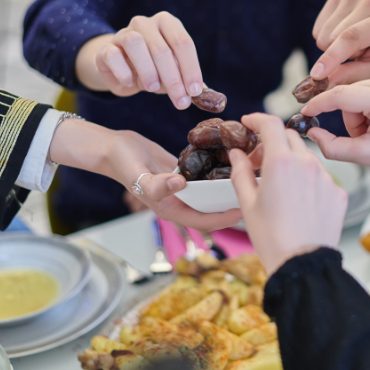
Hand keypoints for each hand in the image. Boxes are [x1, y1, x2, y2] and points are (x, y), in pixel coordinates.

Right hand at [49, 120, 241, 230]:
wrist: (113, 147)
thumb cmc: (123, 163)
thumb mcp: (138, 174)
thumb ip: (156, 184)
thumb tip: (179, 184)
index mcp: (172, 209)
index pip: (205, 221)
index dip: (225, 219)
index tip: (246, 209)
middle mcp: (180, 201)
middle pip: (213, 209)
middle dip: (233, 203)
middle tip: (256, 191)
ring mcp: (183, 187)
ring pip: (211, 193)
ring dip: (228, 187)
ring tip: (251, 176)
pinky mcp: (185, 172)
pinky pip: (205, 175)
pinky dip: (218, 171)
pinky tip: (234, 159)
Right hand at [75, 12, 202, 109]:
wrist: (121, 70)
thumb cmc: (155, 70)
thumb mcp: (176, 74)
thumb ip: (192, 84)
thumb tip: (215, 99)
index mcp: (167, 24)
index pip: (182, 43)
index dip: (190, 68)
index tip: (194, 92)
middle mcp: (145, 23)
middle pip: (162, 48)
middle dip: (173, 79)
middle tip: (180, 102)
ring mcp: (123, 33)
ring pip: (135, 44)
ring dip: (148, 71)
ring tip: (153, 88)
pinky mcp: (106, 49)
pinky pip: (113, 55)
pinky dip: (124, 72)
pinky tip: (130, 84)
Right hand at [229, 113, 347, 274]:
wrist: (303, 264)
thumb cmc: (272, 237)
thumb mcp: (248, 203)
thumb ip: (241, 172)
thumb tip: (237, 153)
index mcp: (281, 162)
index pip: (270, 124)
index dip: (257, 119)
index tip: (249, 123)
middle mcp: (307, 164)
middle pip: (289, 138)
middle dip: (272, 143)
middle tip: (258, 161)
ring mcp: (326, 178)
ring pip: (307, 157)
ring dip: (292, 162)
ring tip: (279, 185)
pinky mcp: (339, 192)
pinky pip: (321, 177)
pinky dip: (308, 180)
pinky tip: (298, 201)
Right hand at [301, 67, 369, 180]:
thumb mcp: (368, 155)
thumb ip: (333, 146)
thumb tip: (311, 132)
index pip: (340, 95)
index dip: (319, 104)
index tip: (305, 112)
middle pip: (351, 92)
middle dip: (351, 116)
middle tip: (365, 136)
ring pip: (362, 86)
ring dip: (362, 107)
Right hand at [310, 0, 369, 84]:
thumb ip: (354, 74)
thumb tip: (326, 81)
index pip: (351, 37)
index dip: (331, 56)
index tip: (316, 74)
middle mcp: (369, 2)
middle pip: (332, 36)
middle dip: (338, 54)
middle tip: (359, 54)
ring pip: (322, 32)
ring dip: (333, 46)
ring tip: (354, 45)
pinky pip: (319, 26)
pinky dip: (326, 36)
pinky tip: (344, 36)